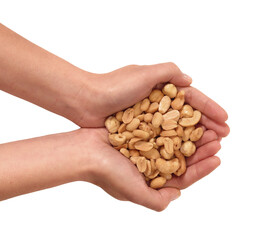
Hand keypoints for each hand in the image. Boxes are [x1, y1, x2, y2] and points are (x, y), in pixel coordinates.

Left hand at [78, 63, 228, 138]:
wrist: (86, 101)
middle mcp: (157, 102)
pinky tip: (183, 152)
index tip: (225, 120)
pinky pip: (160, 137)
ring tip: (209, 146)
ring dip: (193, 136)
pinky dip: (172, 143)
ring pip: (176, 128)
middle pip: (187, 115)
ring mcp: (148, 117)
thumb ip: (168, 72)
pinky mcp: (138, 129)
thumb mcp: (143, 73)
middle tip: (223, 136)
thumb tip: (190, 81)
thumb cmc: (113, 87)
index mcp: (161, 88)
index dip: (209, 109)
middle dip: (206, 124)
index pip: (191, 98)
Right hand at [80, 127, 222, 210]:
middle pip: (181, 157)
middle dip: (200, 149)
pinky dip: (174, 123)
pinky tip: (185, 117)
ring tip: (207, 127)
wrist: (84, 151)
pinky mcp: (139, 131)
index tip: (217, 159)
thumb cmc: (107, 173)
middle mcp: (150, 163)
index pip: (182, 176)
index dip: (201, 169)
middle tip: (217, 139)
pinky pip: (161, 127)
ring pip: (174, 140)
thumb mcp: (134, 193)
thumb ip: (157, 200)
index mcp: (151, 180)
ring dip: (190, 135)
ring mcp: (145, 146)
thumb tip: (177, 194)